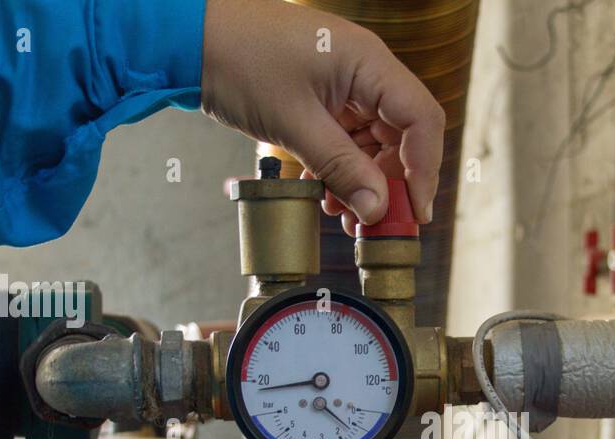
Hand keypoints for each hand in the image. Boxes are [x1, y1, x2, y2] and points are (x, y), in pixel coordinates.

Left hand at [202, 0, 445, 233]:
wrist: (191, 39)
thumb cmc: (238, 61)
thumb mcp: (294, 124)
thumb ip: (341, 168)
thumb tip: (377, 209)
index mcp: (368, 63)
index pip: (422, 120)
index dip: (424, 170)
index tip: (412, 212)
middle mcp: (365, 70)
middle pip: (403, 136)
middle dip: (390, 183)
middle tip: (372, 222)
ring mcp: (346, 82)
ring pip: (375, 142)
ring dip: (363, 181)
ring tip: (340, 212)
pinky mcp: (326, 95)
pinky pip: (349, 138)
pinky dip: (341, 168)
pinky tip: (322, 191)